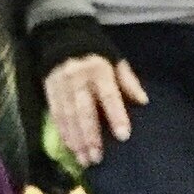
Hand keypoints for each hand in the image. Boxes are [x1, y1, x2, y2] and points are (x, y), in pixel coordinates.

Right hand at [45, 53, 147, 167]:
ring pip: (68, 115)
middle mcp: (78, 79)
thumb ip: (128, 80)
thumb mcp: (115, 60)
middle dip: (90, 135)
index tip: (123, 136)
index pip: (108, 95)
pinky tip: (70, 147)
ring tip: (84, 160)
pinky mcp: (49, 89)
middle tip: (97, 158)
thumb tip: (143, 101)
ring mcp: (61, 84)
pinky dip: (62, 132)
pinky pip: (55, 113)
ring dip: (75, 139)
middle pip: (84, 110)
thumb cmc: (96, 52)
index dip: (116, 115)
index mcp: (98, 70)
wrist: (61, 34)